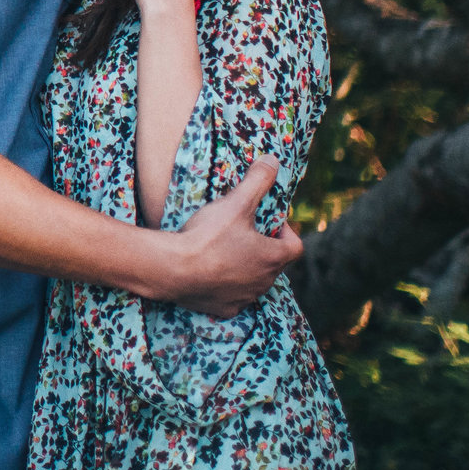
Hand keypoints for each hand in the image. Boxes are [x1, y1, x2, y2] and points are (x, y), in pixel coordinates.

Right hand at [160, 156, 302, 317]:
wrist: (173, 270)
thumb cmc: (208, 236)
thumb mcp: (235, 203)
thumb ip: (257, 181)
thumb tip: (273, 160)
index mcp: (272, 257)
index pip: (295, 246)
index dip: (286, 232)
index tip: (270, 221)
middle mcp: (264, 281)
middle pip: (274, 263)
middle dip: (264, 247)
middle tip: (244, 232)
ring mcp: (245, 297)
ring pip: (255, 281)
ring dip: (247, 267)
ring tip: (226, 250)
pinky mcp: (225, 308)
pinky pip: (234, 297)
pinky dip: (228, 286)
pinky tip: (212, 273)